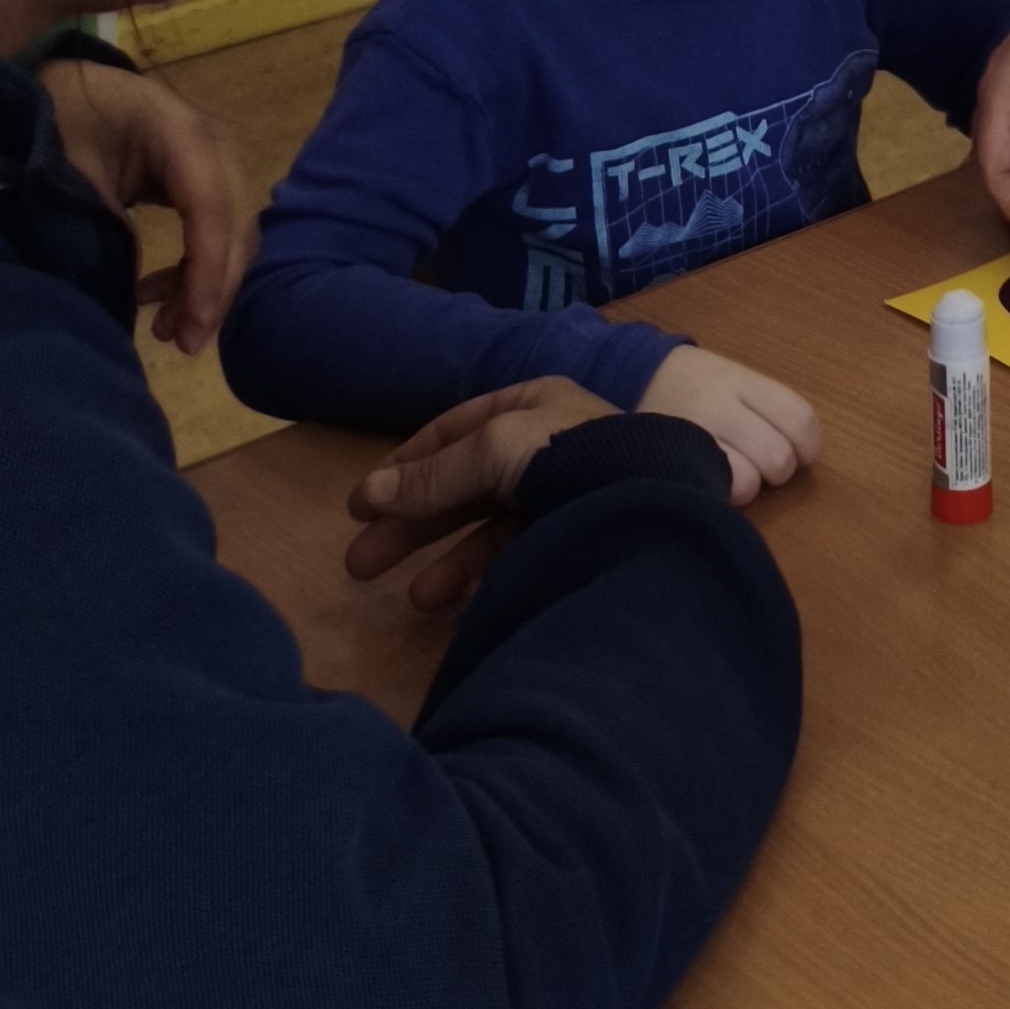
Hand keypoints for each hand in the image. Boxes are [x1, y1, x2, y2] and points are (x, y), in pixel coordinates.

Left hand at [39, 56, 252, 353]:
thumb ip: (102, 224)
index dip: (206, 273)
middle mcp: (216, 141)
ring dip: (208, 285)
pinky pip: (218, 228)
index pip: (209, 209)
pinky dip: (197, 268)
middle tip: (181, 343)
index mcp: (180, 131)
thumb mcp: (70, 170)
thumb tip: (126, 294)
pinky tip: (158, 293)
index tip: (192, 328)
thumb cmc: (61, 119)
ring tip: (166, 329)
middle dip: (213, 290)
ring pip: (233, 234)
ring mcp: (219, 158)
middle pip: (234, 227)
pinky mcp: (209, 177)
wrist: (67, 84)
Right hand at [344, 376, 618, 611]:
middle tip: (360, 565)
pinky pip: (523, 557)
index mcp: (531, 407)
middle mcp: (547, 447)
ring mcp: (565, 495)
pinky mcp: (579, 538)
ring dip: (449, 563)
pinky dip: (491, 578)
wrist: (650, 505)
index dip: (405, 466)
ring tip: (416, 600)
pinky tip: (466, 601)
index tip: (361, 504)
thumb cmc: (569, 456)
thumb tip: (370, 494)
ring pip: (491, 530)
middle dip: (412, 526)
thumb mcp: (492, 450)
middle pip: (463, 486)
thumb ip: (433, 475)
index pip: (454, 432)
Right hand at [636, 345, 820, 502]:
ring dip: (751, 486)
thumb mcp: (736, 380)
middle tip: (762, 463)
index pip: (799, 418)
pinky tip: (717, 483)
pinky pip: (717, 491)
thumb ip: (769, 410)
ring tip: (736, 473)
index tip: (799, 453)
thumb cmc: (701, 385)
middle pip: (778, 456)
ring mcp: (694, 434)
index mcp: (743, 382)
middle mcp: (720, 406)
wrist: (639, 375)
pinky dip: (725, 494)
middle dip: (779, 470)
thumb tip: (803, 456)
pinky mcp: (674, 459)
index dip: (807, 447)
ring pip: (750, 481)